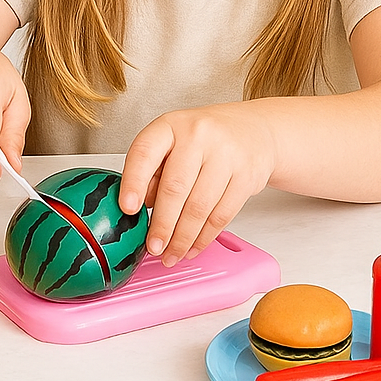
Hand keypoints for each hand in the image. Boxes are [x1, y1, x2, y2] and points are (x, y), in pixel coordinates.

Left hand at [119, 104, 276, 264]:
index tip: (127, 208)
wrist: (253, 129)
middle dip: (162, 225)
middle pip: (175, 187)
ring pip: (200, 207)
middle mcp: (198, 136)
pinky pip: (222, 215)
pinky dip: (205, 237)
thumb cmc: (203, 138)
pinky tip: (193, 246)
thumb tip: (138, 206)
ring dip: (183, 238)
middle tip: (153, 247)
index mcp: (170, 126)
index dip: (134, 182)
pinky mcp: (247, 176)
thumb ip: (152, 170)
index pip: (145, 152)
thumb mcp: (171, 141)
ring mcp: (225, 155)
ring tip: (171, 254)